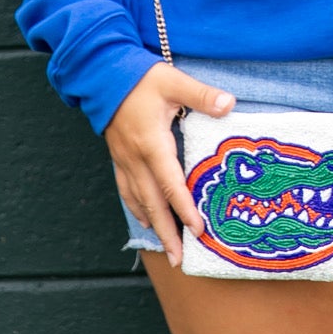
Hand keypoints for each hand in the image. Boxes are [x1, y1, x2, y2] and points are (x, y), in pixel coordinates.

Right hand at [104, 62, 235, 266]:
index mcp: (152, 144)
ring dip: (153, 227)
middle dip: (166, 233)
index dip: (184, 209)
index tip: (197, 231)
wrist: (103, 73)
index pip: (171, 184)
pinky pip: (127, 191)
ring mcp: (124, 161)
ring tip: (165, 249)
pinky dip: (137, 209)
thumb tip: (229, 104)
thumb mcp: (174, 81)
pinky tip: (145, 219)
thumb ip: (202, 95)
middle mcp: (136, 159)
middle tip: (178, 260)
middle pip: (153, 204)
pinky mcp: (119, 158)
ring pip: (138, 202)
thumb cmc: (140, 77)